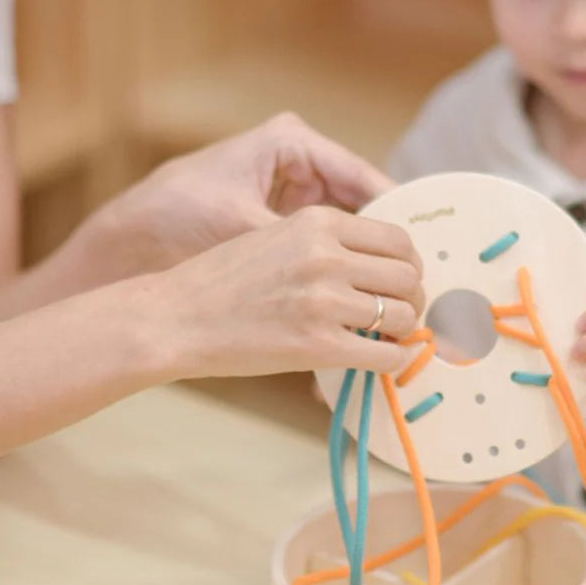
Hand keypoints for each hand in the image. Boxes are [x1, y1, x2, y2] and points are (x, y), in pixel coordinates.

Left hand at [77, 113, 393, 280]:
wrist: (123, 241)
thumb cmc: (177, 220)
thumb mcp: (248, 229)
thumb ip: (307, 251)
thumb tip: (360, 284)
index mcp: (292, 142)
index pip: (363, 176)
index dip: (395, 217)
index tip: (422, 252)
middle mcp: (297, 158)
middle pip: (362, 201)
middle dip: (385, 243)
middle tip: (415, 281)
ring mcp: (289, 187)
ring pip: (348, 225)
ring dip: (365, 259)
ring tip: (395, 293)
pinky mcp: (280, 216)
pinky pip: (326, 240)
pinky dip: (339, 265)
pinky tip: (358, 293)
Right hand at [152, 205, 425, 378]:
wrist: (174, 318)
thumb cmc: (222, 280)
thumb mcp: (277, 237)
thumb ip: (328, 244)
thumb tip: (382, 266)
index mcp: (318, 222)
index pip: (397, 238)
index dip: (408, 264)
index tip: (399, 280)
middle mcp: (326, 255)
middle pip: (407, 275)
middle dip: (411, 297)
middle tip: (398, 312)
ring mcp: (324, 301)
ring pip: (402, 315)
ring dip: (401, 330)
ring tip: (384, 337)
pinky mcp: (318, 345)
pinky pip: (385, 356)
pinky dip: (390, 362)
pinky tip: (375, 360)